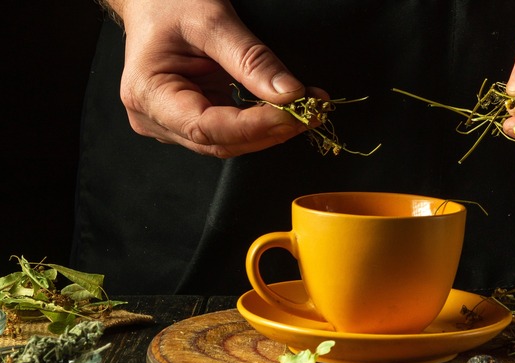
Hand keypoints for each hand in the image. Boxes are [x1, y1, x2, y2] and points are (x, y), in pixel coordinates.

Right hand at [115, 0, 325, 156]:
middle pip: (221, 142)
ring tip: (306, 110)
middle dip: (270, 131)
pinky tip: (287, 111)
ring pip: (229, 142)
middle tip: (311, 111)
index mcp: (148, 94)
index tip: (293, 112)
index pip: (206, 128)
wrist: (152, 0)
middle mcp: (155, 119)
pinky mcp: (191, 120)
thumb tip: (290, 94)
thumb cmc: (171, 2)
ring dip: (271, 130)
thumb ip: (252, 60)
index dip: (254, 126)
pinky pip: (230, 132)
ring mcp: (172, 124)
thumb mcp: (212, 21)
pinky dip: (261, 123)